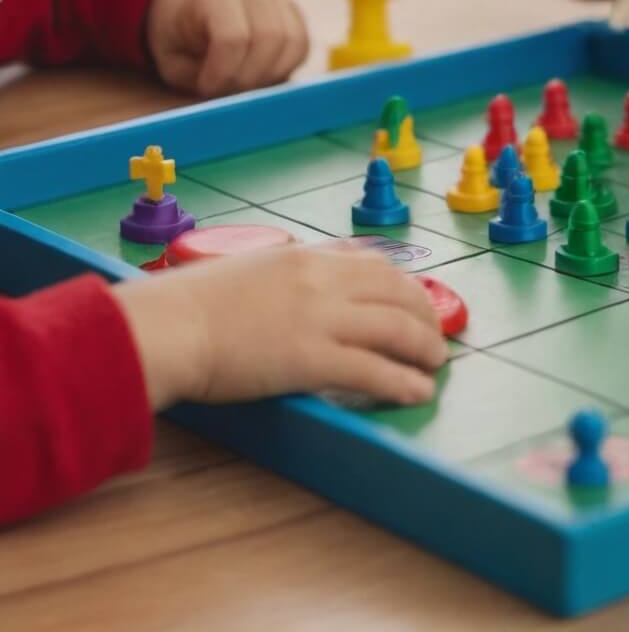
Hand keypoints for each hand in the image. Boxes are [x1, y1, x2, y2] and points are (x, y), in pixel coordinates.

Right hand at [113, 241, 447, 411]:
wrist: (170, 326)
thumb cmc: (194, 303)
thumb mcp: (252, 269)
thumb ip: (287, 274)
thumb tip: (303, 285)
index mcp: (309, 258)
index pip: (375, 265)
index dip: (405, 286)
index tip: (417, 302)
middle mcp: (324, 281)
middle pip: (397, 293)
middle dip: (425, 315)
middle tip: (435, 337)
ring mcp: (321, 319)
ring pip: (396, 328)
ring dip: (425, 347)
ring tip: (437, 364)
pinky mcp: (313, 359)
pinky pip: (374, 370)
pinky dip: (403, 381)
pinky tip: (417, 391)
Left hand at [146, 0, 308, 95]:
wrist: (191, 1)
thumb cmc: (179, 35)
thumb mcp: (170, 58)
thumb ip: (195, 78)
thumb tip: (230, 100)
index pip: (233, 37)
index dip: (224, 72)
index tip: (208, 87)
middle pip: (270, 39)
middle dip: (251, 77)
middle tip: (230, 90)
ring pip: (293, 43)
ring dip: (271, 74)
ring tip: (245, 82)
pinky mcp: (294, 11)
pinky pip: (302, 45)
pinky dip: (286, 67)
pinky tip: (262, 73)